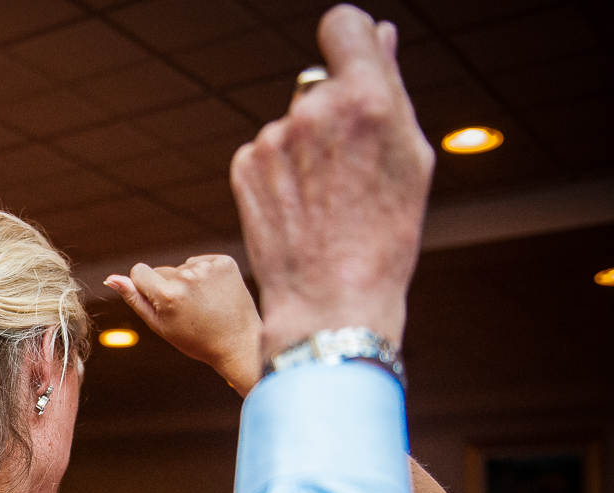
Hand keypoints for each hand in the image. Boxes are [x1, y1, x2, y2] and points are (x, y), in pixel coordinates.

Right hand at [105, 255, 262, 395]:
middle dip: (167, 286)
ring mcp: (208, 267)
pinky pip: (201, 262)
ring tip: (203, 304)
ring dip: (187, 281)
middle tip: (187, 310)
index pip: (139, 271)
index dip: (144, 286)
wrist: (239, 342)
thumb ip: (134, 299)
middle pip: (161, 270)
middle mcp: (187, 276)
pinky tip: (214, 294)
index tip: (159, 302)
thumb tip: (111, 279)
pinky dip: (205, 275)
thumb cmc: (195, 339)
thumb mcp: (159, 325)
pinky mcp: (224, 262)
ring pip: (182, 267)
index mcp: (167, 294)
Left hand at [230, 5, 433, 360]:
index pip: (343, 24)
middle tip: (350, 171)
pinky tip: (298, 210)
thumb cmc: (385, 236)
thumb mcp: (410, 159)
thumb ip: (390, 88)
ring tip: (326, 202)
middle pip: (319, 84)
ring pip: (293, 123)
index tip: (352, 59)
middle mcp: (312, 111)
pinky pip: (267, 152)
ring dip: (306, 149)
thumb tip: (380, 34)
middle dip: (334, 114)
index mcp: (365, 100)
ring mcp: (272, 138)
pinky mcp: (244, 165)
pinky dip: (280, 173)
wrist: (331, 301)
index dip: (348, 39)